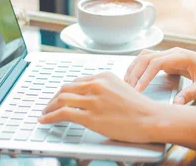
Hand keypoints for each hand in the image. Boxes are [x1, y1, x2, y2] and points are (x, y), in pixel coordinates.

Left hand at [39, 72, 159, 142]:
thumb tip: (91, 97)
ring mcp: (93, 100)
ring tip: (45, 113)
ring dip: (49, 107)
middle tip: (49, 105)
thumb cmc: (141, 108)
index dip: (65, 90)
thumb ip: (105, 90)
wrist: (151, 118)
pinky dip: (50, 116)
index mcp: (104, 76)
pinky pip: (62, 113)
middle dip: (54, 98)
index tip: (60, 97)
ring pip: (61, 99)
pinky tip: (45, 120)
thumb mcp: (122, 89)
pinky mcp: (90, 116)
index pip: (77, 81)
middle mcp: (96, 85)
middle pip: (66, 88)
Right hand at [124, 47, 195, 103]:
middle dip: (135, 72)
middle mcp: (173, 52)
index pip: (156, 63)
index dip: (145, 76)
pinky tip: (135, 78)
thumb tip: (176, 104)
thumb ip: (191, 93)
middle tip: (128, 88)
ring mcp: (170, 54)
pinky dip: (139, 67)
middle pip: (146, 58)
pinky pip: (149, 60)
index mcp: (181, 56)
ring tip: (127, 83)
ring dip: (135, 67)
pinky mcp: (168, 60)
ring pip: (145, 56)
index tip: (138, 89)